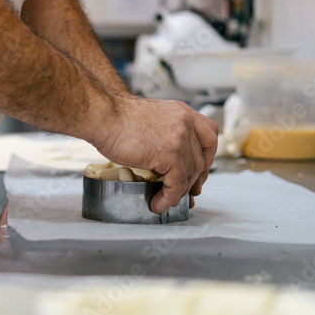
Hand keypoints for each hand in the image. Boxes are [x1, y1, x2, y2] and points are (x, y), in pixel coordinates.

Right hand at [90, 95, 218, 213]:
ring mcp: (180, 137)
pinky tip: (159, 202)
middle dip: (197, 179)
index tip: (199, 172)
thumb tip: (166, 162)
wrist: (105, 116)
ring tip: (166, 201)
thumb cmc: (118, 119)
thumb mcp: (152, 120)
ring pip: (190, 173)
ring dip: (179, 193)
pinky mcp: (171, 153)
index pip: (209, 135)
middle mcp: (186, 122)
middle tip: (189, 192)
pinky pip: (177, 183)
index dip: (207, 157)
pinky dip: (170, 197)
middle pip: (203, 157)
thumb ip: (165, 135)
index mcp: (182, 112)